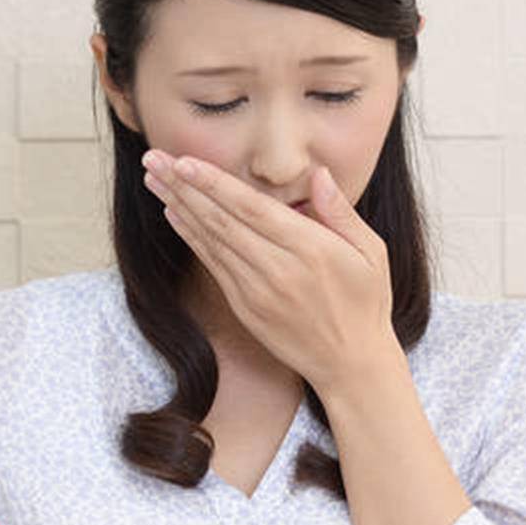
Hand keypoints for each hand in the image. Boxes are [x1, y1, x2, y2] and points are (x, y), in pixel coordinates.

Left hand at [141, 152, 399, 395]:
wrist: (352, 365)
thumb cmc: (366, 303)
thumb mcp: (371, 253)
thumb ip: (341, 212)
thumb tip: (319, 174)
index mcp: (311, 249)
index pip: (252, 208)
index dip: (214, 183)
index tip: (184, 160)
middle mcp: (278, 269)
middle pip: (221, 220)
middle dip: (184, 187)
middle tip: (155, 159)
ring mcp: (257, 291)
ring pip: (210, 240)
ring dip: (179, 206)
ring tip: (154, 179)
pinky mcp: (245, 308)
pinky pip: (213, 265)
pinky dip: (191, 237)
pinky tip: (174, 213)